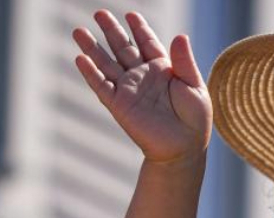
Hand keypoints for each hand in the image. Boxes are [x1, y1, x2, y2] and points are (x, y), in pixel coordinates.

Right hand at [72, 10, 211, 163]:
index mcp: (162, 69)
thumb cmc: (194, 119)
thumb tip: (180, 35)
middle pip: (123, 48)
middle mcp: (142, 76)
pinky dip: (91, 73)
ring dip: (92, 47)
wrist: (183, 147)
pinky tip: (80, 58)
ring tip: (79, 30)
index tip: (131, 14)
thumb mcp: (194, 87)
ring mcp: (129, 89)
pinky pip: (101, 86)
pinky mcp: (119, 104)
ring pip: (106, 63)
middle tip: (99, 13)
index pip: (147, 43)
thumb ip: (184, 62)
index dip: (139, 29)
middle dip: (111, 31)